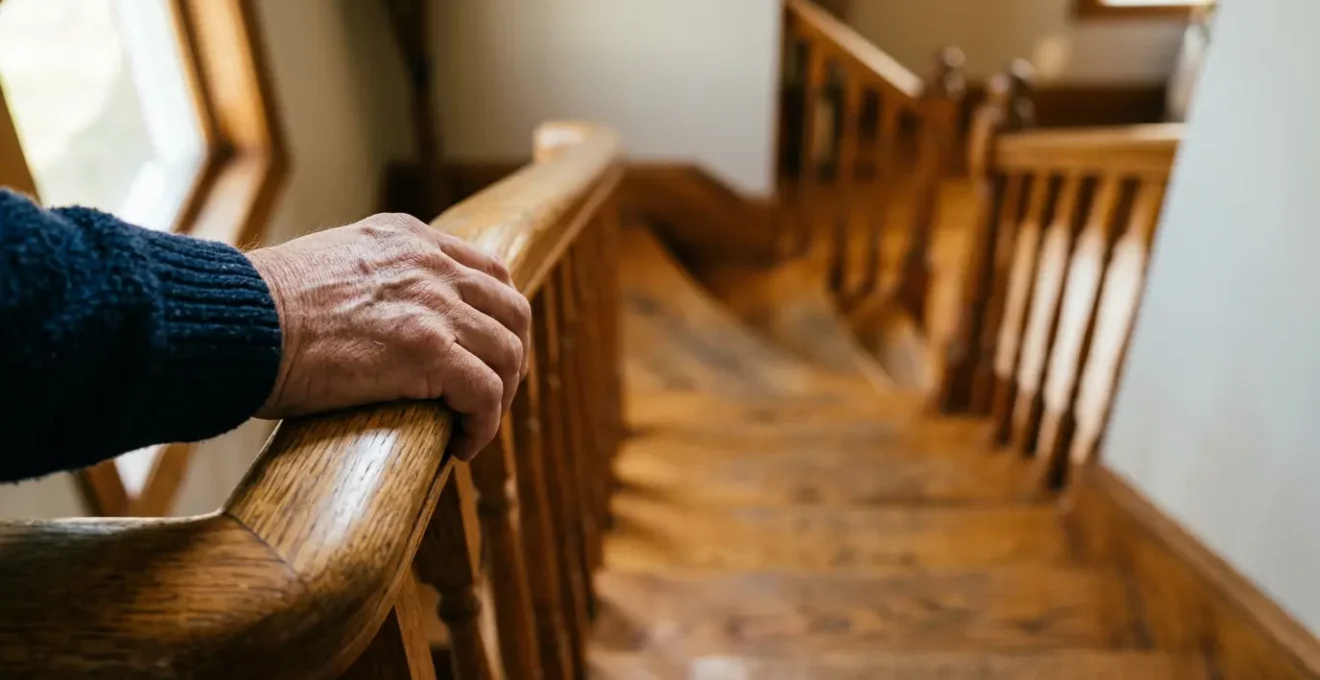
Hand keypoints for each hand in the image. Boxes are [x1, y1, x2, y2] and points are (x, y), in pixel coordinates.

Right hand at [247, 213, 530, 460]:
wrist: (235, 323)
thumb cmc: (257, 312)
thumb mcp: (326, 268)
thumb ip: (365, 281)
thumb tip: (369, 323)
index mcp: (406, 238)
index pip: (486, 271)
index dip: (496, 318)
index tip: (483, 354)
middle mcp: (429, 263)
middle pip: (512, 310)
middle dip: (510, 358)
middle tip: (489, 397)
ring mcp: (433, 304)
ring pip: (508, 353)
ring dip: (501, 397)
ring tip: (475, 427)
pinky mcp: (428, 350)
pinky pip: (486, 393)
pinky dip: (484, 425)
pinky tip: (461, 447)